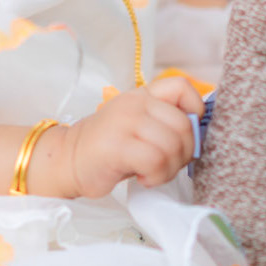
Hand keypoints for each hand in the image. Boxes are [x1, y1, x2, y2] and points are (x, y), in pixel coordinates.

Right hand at [53, 76, 203, 196]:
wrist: (68, 159)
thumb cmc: (109, 148)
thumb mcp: (138, 126)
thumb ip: (165, 124)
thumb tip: (197, 138)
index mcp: (143, 95)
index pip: (182, 87)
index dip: (194, 112)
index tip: (183, 136)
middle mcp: (135, 103)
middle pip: (183, 125)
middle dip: (184, 153)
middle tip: (167, 166)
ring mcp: (125, 122)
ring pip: (172, 145)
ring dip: (169, 169)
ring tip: (153, 174)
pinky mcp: (117, 145)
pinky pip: (155, 160)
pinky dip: (156, 176)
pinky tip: (144, 177)